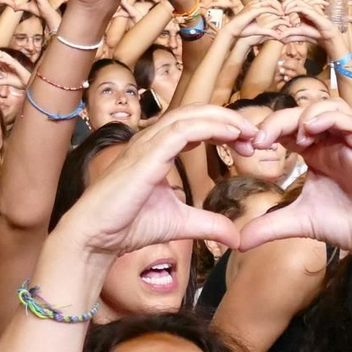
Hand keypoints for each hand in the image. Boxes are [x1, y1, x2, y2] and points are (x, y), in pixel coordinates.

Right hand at [49, 105, 255, 261]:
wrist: (96, 237)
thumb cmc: (127, 226)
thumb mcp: (180, 223)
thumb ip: (209, 224)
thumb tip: (237, 238)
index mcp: (157, 150)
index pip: (195, 125)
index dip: (223, 129)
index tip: (248, 145)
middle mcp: (151, 141)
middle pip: (196, 113)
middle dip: (228, 120)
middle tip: (255, 136)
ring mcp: (146, 144)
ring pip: (190, 115)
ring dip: (223, 120)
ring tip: (248, 132)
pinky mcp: (146, 155)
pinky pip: (182, 130)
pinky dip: (209, 127)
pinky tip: (231, 135)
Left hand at [237, 100, 351, 259]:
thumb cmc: (344, 225)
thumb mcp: (298, 222)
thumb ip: (268, 226)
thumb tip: (237, 242)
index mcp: (315, 153)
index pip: (288, 127)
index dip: (267, 128)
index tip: (246, 145)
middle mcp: (332, 143)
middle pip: (304, 111)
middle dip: (278, 119)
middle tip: (259, 139)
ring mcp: (351, 143)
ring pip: (330, 106)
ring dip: (306, 113)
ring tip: (291, 135)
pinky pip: (350, 122)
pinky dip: (328, 119)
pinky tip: (310, 131)